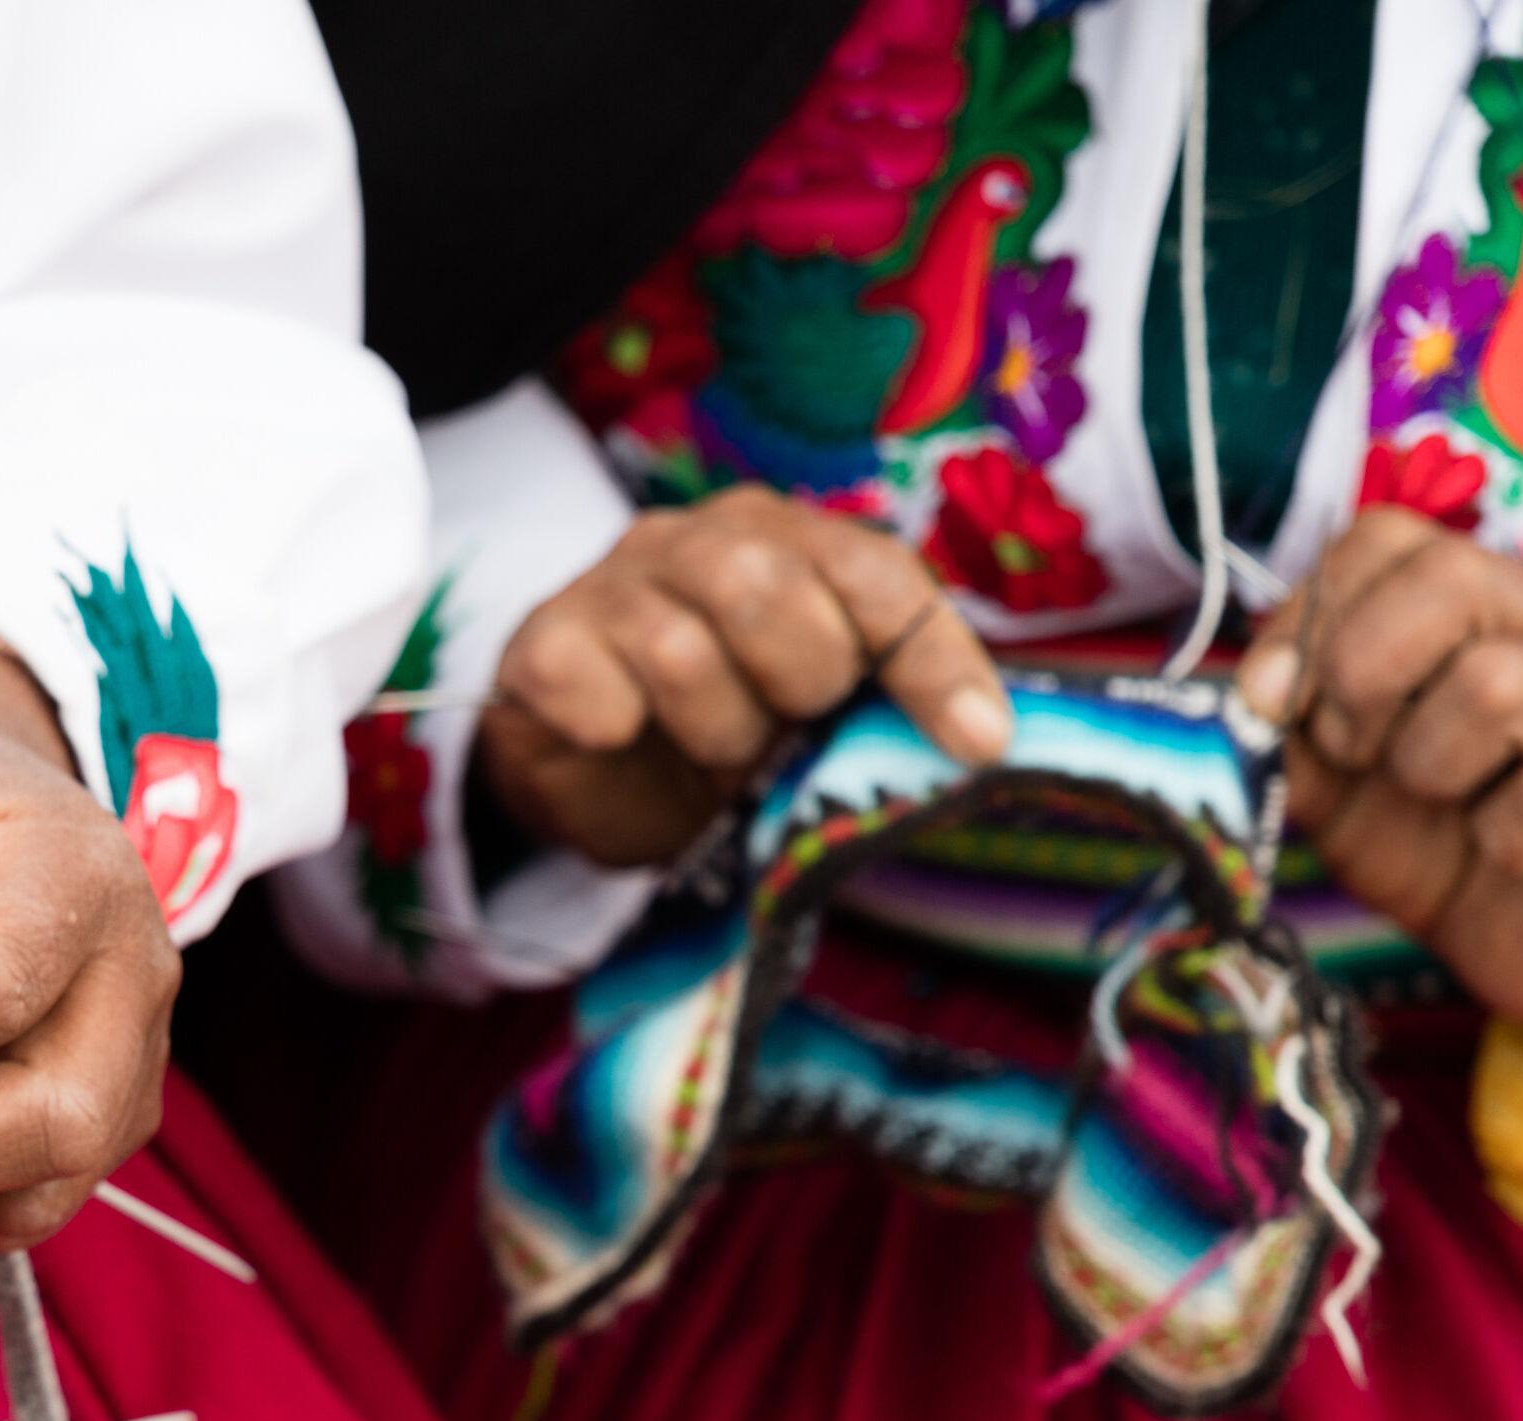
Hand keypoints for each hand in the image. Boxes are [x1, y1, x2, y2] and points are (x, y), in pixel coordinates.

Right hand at [485, 483, 1012, 865]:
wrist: (593, 777)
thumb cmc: (725, 733)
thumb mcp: (818, 719)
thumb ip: (882, 702)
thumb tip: (982, 742)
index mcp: (787, 540)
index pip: (874, 572)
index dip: (929, 658)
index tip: (975, 746)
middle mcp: (697, 540)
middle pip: (767, 585)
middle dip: (798, 681)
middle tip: (787, 728)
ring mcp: (610, 584)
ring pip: (679, 650)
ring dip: (713, 729)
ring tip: (711, 749)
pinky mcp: (540, 645)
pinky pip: (594, 694)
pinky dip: (618, 730)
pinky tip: (620, 736)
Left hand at [1235, 507, 1522, 1057]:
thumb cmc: (1426, 842)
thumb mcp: (1324, 781)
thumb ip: (1283, 728)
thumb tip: (1253, 696)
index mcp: (1474, 607)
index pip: (1384, 539)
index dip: (1309, 622)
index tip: (1284, 709)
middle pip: (1450, 578)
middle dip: (1362, 680)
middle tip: (1359, 757)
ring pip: (1497, 684)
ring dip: (1429, 767)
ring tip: (1445, 806)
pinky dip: (1507, 838)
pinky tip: (1513, 854)